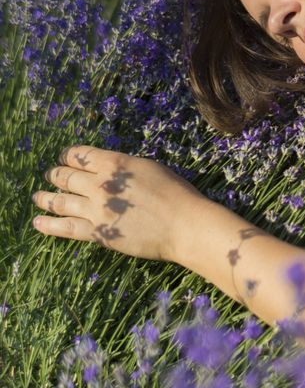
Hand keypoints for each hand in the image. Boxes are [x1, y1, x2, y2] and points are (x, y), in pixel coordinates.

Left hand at [31, 145, 210, 262]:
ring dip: (45, 198)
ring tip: (37, 197)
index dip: (67, 155)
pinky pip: (65, 227)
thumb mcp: (150, 168)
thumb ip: (124, 167)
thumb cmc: (176, 194)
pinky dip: (48, 224)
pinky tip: (38, 222)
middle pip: (65, 176)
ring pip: (60, 200)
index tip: (64, 158)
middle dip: (55, 174)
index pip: (79, 155)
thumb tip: (108, 169)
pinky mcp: (98, 232)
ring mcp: (96, 209)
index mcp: (114, 164)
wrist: (184, 224)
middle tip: (51, 175)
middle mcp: (100, 184)